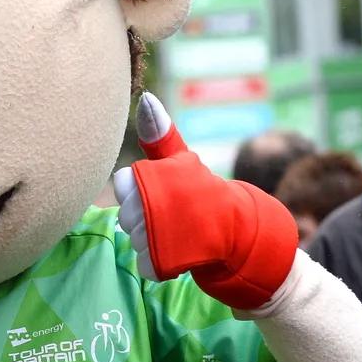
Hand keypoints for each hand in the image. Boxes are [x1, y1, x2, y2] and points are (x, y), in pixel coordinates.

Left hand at [112, 93, 298, 309]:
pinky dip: (157, 262)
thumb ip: (160, 135)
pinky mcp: (163, 260)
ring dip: (151, 241)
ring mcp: (158, 232)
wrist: (238, 232)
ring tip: (178, 233)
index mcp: (157, 174)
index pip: (123, 184)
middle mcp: (155, 202)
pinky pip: (144, 263)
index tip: (163, 192)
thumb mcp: (181, 162)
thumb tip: (145, 98)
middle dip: (143, 218)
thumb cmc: (201, 193)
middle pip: (125, 214)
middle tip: (172, 216)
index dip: (139, 191)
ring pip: (134, 239)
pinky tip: (178, 251)